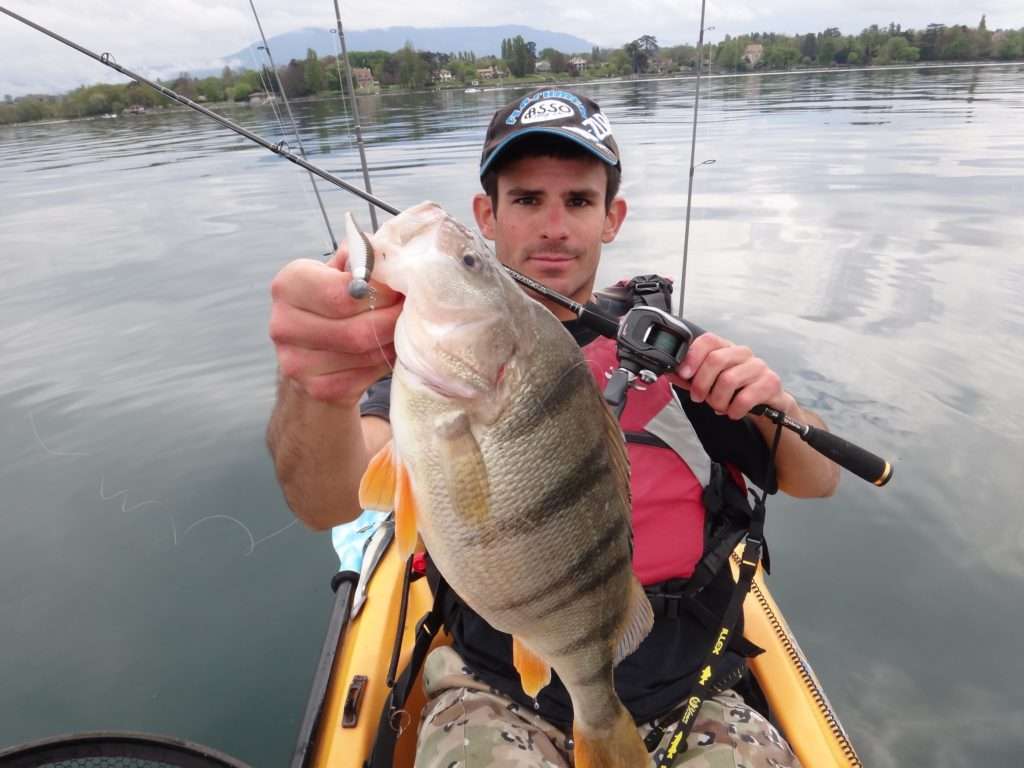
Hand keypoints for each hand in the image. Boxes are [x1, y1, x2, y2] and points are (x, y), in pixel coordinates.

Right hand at [269, 242, 401, 404]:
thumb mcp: (343, 270)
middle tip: (411, 313)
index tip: (400, 290)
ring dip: (391, 342)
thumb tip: (394, 259)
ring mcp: (295, 362)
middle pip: (356, 330)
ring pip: (364, 355)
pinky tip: (387, 349)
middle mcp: (283, 324)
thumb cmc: (335, 300)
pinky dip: (383, 363)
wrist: (313, 350)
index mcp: (289, 285)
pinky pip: (364, 377)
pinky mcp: (315, 388)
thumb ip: (363, 257)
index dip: (381, 294)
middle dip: (391, 321)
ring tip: (402, 329)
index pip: (343, 293)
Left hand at [667, 332, 795, 419]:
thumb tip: (669, 373)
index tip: (684, 374)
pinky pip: (745, 397)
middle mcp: (743, 353)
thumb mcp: (710, 383)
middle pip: (716, 360)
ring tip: (719, 406)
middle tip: (698, 398)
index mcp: (726, 348)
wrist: (767, 403)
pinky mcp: (770, 383)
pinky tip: (733, 412)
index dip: (693, 356)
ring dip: (718, 400)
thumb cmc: (736, 390)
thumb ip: (690, 378)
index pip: (708, 340)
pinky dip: (734, 409)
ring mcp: (758, 367)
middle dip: (702, 384)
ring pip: (729, 380)